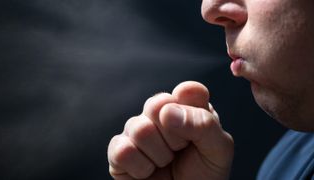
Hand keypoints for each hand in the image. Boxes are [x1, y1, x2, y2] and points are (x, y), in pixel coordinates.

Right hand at [108, 81, 233, 179]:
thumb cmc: (203, 176)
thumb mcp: (218, 150)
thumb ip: (204, 124)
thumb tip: (167, 112)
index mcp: (187, 107)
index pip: (188, 91)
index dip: (193, 112)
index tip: (199, 134)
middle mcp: (160, 114)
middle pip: (157, 105)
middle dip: (174, 137)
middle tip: (180, 150)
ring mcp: (137, 130)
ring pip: (140, 129)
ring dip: (159, 155)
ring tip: (166, 163)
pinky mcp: (119, 151)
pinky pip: (122, 150)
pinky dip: (141, 168)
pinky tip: (148, 171)